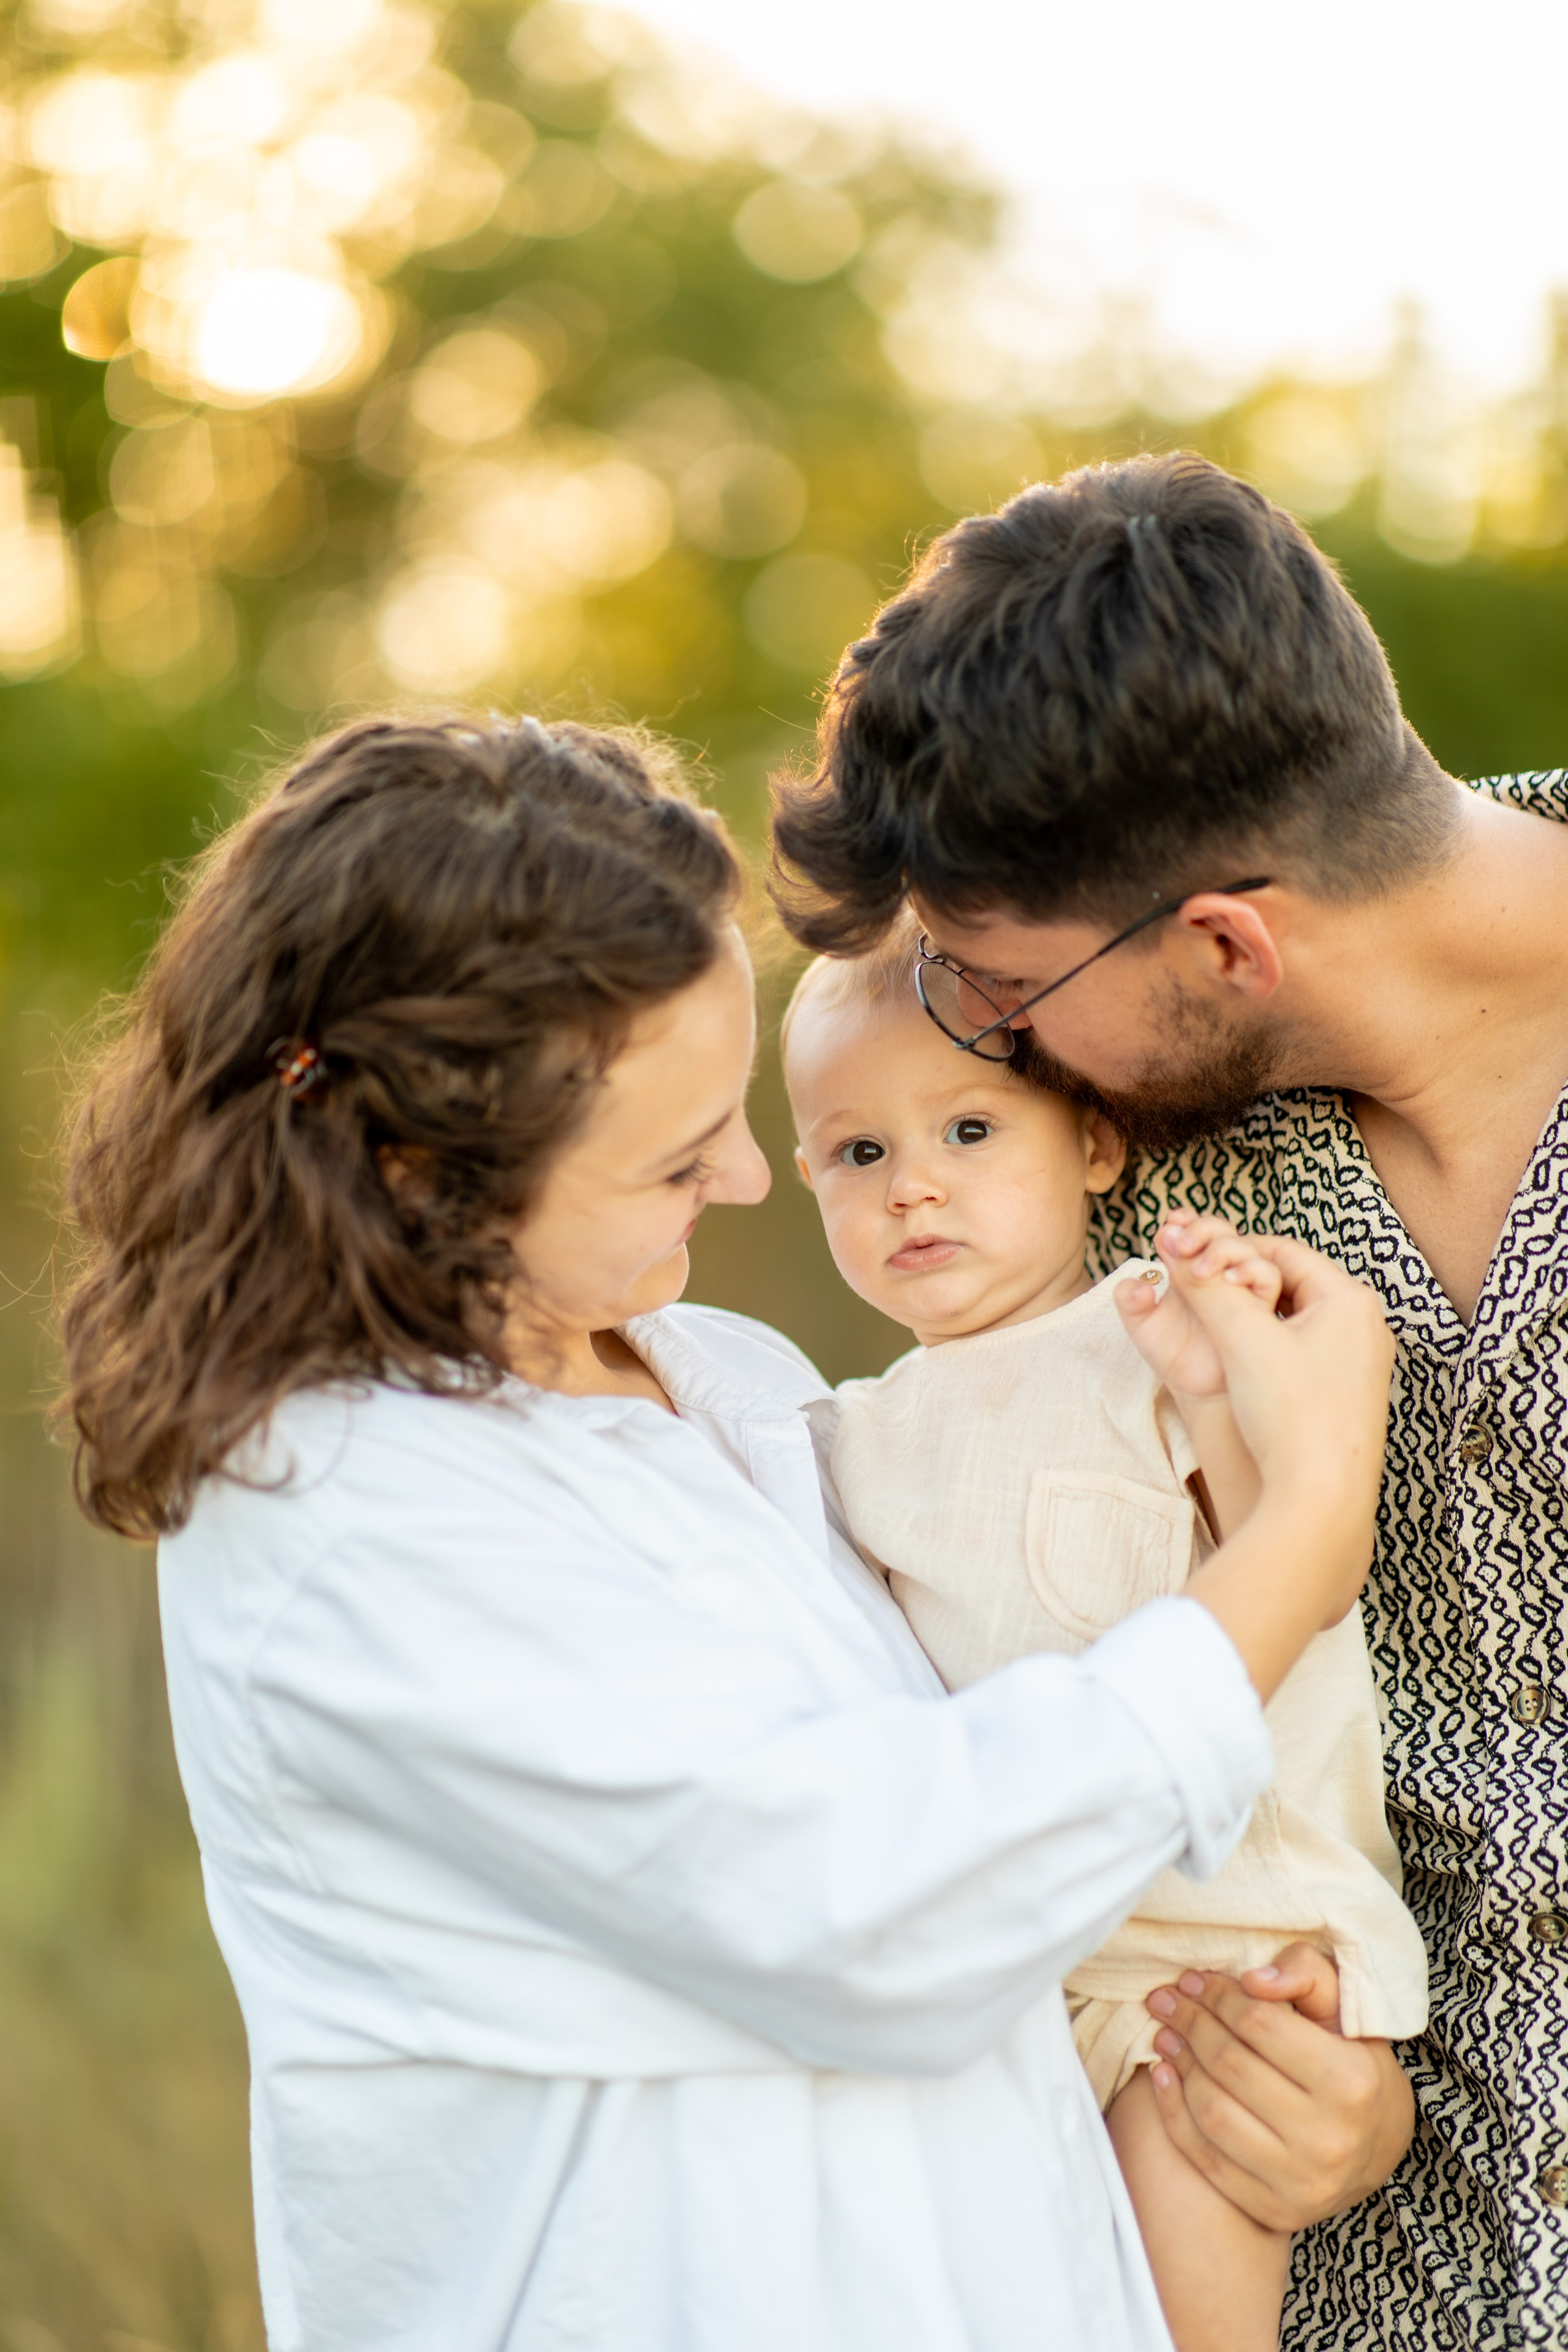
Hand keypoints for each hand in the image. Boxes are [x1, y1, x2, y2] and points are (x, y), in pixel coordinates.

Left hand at [1115, 1211, 1282, 1399]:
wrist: (1198, 1392)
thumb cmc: (1172, 1354)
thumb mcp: (1141, 1326)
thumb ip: (1130, 1301)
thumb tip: (1139, 1286)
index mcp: (1189, 1267)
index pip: (1191, 1230)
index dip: (1183, 1221)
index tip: (1171, 1222)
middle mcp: (1218, 1271)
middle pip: (1221, 1232)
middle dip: (1202, 1229)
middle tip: (1181, 1242)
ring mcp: (1242, 1287)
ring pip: (1247, 1249)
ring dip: (1224, 1249)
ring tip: (1199, 1268)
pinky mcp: (1262, 1306)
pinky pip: (1267, 1278)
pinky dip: (1252, 1271)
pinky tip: (1230, 1280)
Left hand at [1142, 1947, 1414, 2230]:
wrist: (1378, 2148)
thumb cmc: (1353, 2063)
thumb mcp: (1344, 2009)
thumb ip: (1306, 1974)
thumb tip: (1253, 1978)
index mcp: (1350, 2083)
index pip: (1260, 2025)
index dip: (1219, 1995)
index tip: (1194, 1979)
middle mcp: (1328, 2138)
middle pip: (1231, 2066)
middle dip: (1190, 2023)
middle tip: (1166, 2000)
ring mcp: (1301, 2182)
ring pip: (1213, 2112)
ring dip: (1179, 2065)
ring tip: (1165, 2034)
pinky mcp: (1274, 2211)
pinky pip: (1206, 2158)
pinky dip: (1174, 2114)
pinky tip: (1164, 2077)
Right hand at [1158, 1227, 1392, 1528]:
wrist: (1323, 1498)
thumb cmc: (1295, 1416)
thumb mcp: (1242, 1339)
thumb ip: (1206, 1288)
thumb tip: (1173, 1246)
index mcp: (1351, 1300)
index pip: (1282, 1249)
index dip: (1230, 1250)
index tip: (1192, 1262)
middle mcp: (1364, 1327)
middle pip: (1287, 1284)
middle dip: (1239, 1285)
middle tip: (1198, 1293)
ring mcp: (1358, 1364)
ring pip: (1290, 1320)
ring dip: (1250, 1318)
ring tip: (1214, 1328)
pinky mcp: (1345, 1396)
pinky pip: (1299, 1353)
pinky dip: (1266, 1349)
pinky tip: (1240, 1367)